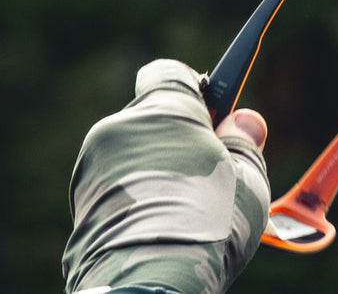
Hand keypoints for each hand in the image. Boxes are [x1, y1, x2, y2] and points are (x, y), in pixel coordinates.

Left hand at [63, 59, 270, 293]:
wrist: (151, 279)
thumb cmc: (208, 222)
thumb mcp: (247, 177)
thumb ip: (245, 142)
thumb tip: (246, 120)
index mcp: (165, 110)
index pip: (171, 73)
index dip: (196, 90)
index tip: (216, 113)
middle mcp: (121, 127)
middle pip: (154, 117)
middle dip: (180, 137)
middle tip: (212, 170)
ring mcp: (94, 165)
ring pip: (135, 153)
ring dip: (158, 168)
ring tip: (186, 209)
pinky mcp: (80, 201)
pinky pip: (116, 183)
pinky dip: (136, 195)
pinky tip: (161, 225)